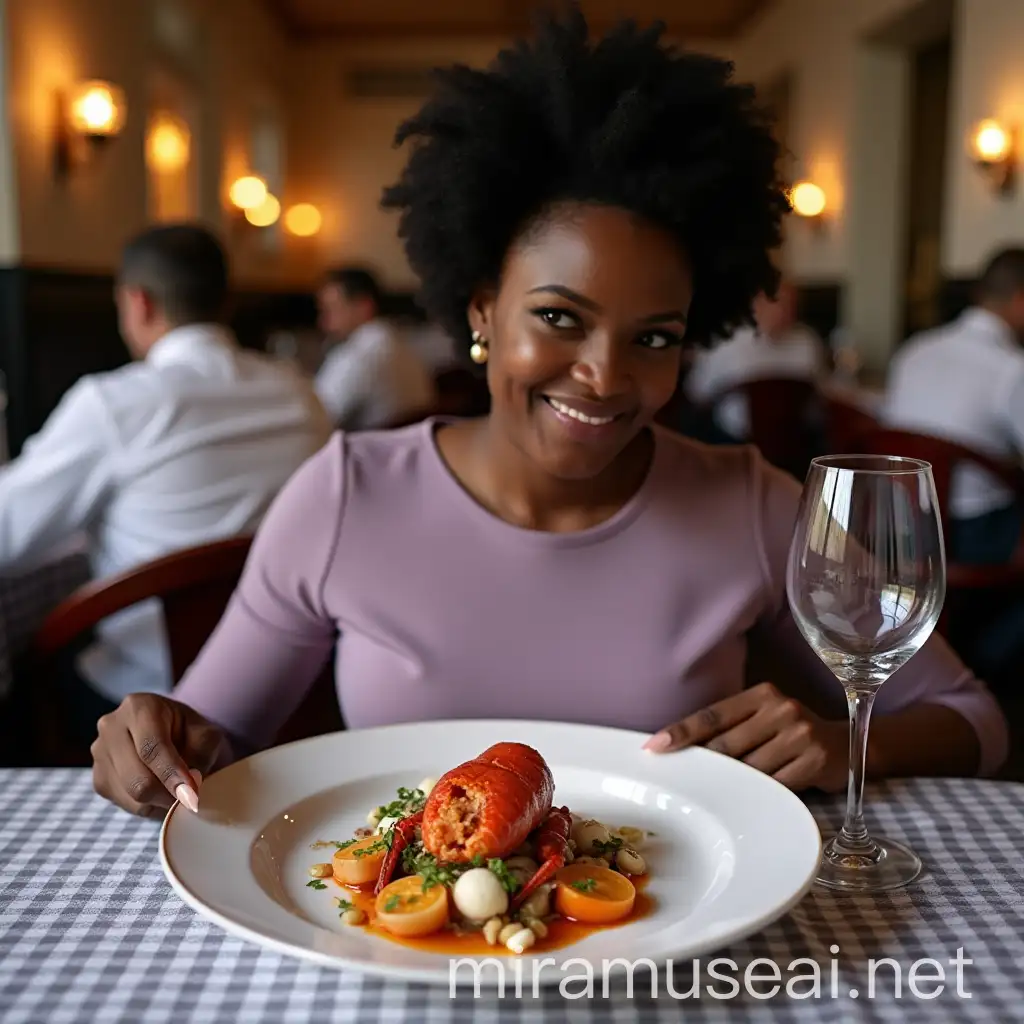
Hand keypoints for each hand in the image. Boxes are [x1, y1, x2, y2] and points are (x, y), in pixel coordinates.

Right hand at [91, 693, 230, 818]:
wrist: (170, 731)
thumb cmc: (189, 731)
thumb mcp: (205, 733)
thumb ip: (202, 754)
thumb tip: (189, 786)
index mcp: (139, 707)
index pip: (152, 747)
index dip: (172, 774)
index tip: (190, 795)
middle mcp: (111, 728)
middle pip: (138, 779)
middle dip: (169, 794)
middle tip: (192, 798)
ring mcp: (100, 754)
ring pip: (132, 796)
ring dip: (162, 801)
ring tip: (178, 789)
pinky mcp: (99, 779)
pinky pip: (127, 805)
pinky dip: (151, 805)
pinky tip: (162, 789)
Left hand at [644, 682, 848, 792]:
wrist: (848, 744)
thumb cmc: (792, 732)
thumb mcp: (765, 717)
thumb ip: (733, 727)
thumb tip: (683, 748)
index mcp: (762, 694)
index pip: (712, 715)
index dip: (682, 732)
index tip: (654, 747)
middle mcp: (781, 710)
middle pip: (726, 745)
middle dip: (704, 765)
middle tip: (681, 779)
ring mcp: (799, 735)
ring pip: (748, 768)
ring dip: (732, 783)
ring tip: (718, 793)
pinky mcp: (813, 762)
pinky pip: (773, 785)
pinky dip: (759, 794)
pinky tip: (752, 799)